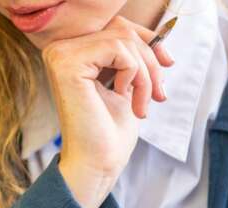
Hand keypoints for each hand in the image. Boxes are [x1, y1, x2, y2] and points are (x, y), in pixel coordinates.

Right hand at [40, 15, 173, 207]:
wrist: (98, 161)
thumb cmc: (109, 130)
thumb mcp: (125, 81)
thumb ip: (130, 54)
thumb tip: (158, 33)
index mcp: (69, 53)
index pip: (115, 26)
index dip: (148, 39)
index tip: (168, 62)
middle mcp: (59, 50)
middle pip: (121, 29)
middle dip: (150, 58)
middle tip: (158, 93)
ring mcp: (60, 55)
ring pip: (123, 40)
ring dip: (145, 73)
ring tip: (143, 102)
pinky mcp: (67, 65)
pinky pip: (119, 50)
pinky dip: (134, 74)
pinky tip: (123, 97)